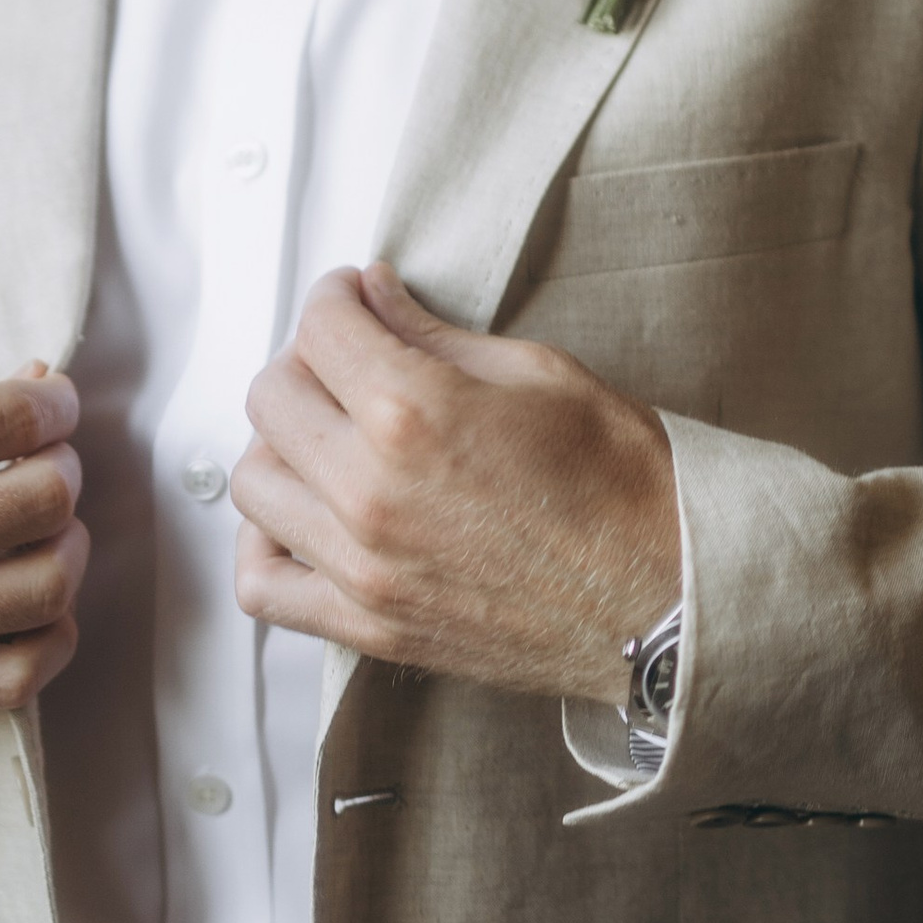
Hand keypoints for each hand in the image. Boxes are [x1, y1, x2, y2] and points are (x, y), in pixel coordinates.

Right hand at [0, 367, 86, 717]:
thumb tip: (32, 396)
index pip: (14, 421)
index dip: (52, 401)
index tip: (48, 400)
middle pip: (44, 500)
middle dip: (60, 466)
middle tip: (40, 459)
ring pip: (45, 588)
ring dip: (64, 546)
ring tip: (39, 528)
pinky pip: (13, 677)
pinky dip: (50, 636)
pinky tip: (35, 604)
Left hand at [232, 264, 677, 697]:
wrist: (667, 601)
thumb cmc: (626, 490)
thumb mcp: (539, 374)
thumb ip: (435, 335)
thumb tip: (374, 299)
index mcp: (414, 413)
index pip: (320, 327)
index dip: (337, 297)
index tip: (355, 300)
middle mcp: (371, 491)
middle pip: (272, 397)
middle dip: (307, 361)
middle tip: (349, 360)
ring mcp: (363, 567)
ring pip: (255, 483)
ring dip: (282, 445)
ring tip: (329, 436)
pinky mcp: (370, 626)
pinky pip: (262, 585)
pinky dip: (265, 546)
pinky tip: (303, 518)